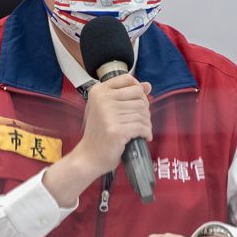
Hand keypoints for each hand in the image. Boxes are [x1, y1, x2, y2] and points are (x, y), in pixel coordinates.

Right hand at [44, 77, 151, 206]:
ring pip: (142, 113)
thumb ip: (126, 95)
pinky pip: (142, 127)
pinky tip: (143, 137)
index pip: (127, 79)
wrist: (89, 156)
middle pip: (139, 97)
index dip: (138, 89)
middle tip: (140, 121)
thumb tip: (148, 85)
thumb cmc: (99, 133)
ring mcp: (109, 115)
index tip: (139, 101)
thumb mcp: (107, 109)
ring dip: (146, 123)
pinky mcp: (117, 130)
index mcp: (98, 91)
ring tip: (141, 130)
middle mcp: (103, 99)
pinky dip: (146, 133)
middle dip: (145, 110)